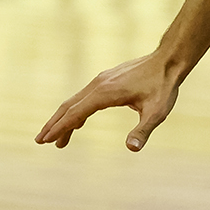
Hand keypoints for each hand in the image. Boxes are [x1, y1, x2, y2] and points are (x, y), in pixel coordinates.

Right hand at [36, 52, 180, 150]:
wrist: (169, 60)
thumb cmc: (164, 86)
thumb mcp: (157, 112)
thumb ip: (143, 131)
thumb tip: (132, 149)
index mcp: (105, 93)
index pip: (75, 114)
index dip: (60, 128)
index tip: (46, 140)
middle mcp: (97, 85)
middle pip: (68, 107)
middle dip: (53, 125)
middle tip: (40, 141)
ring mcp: (100, 81)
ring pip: (74, 102)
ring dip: (64, 119)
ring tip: (58, 138)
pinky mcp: (105, 80)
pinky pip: (84, 97)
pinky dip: (76, 111)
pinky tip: (79, 122)